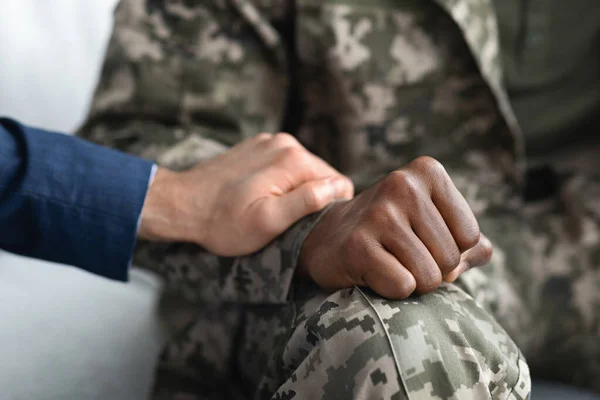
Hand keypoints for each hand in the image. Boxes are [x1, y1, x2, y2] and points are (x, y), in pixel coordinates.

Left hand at [138, 133, 353, 254]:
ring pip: (303, 170)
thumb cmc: (224, 222)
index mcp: (295, 160)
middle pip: (322, 175)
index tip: (305, 223)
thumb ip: (307, 201)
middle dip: (311, 198)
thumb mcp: (268, 221)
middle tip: (285, 219)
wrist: (182, 205)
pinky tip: (259, 193)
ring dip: (294, 189)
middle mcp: (286, 143)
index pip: (339, 183)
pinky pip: (284, 164)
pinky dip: (279, 180)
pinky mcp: (257, 145)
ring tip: (270, 207)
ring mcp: (270, 141)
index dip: (328, 208)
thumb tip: (338, 187)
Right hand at [298, 156, 492, 299]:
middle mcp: (402, 185)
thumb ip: (472, 243)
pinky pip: (403, 286)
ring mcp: (379, 214)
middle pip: (451, 259)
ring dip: (412, 283)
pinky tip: (371, 271)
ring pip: (429, 277)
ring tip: (388, 262)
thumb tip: (481, 253)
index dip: (451, 252)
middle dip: (432, 271)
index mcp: (427, 172)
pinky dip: (391, 290)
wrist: (329, 238)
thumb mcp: (434, 225)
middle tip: (401, 256)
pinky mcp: (358, 244)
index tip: (421, 241)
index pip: (471, 236)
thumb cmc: (392, 234)